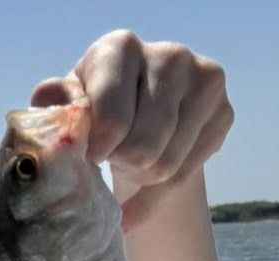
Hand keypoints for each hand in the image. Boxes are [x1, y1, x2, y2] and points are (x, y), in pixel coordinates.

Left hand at [31, 30, 233, 230]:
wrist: (140, 114)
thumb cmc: (95, 108)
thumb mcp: (69, 105)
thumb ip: (56, 103)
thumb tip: (54, 99)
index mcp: (120, 47)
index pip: (112, 121)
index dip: (97, 150)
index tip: (91, 153)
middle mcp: (169, 56)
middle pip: (142, 148)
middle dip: (121, 164)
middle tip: (113, 157)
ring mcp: (204, 80)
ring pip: (166, 166)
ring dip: (140, 178)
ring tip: (130, 161)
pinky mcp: (224, 112)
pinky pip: (187, 176)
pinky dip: (157, 195)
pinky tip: (146, 185)